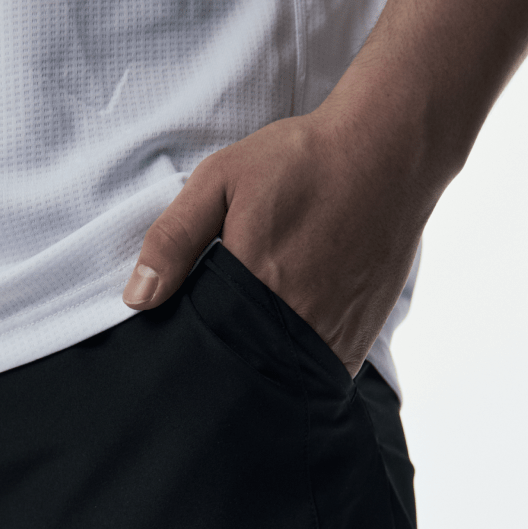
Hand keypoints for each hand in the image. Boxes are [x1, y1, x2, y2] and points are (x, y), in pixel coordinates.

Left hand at [122, 110, 428, 375]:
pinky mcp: (361, 336)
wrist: (390, 148)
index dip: (193, 354)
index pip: (208, 350)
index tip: (184, 351)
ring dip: (268, 370)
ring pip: (285, 379)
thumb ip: (174, 238)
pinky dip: (303, 368)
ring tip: (255, 345)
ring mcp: (334, 333)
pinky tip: (290, 344)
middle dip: (228, 367)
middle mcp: (297, 319)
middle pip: (247, 372)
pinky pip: (322, 374)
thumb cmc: (302, 160)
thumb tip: (137, 299)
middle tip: (222, 344)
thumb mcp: (221, 180)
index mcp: (254, 285)